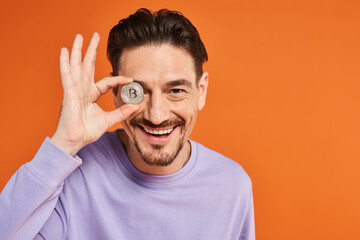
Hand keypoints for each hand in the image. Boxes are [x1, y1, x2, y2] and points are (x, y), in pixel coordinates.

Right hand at [50, 33, 138, 155]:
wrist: (75, 140)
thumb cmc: (87, 131)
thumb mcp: (108, 119)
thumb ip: (121, 112)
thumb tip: (136, 106)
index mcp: (91, 95)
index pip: (107, 82)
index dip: (118, 80)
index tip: (131, 79)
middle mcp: (82, 89)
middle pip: (87, 65)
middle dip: (91, 50)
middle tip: (95, 35)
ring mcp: (75, 90)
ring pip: (77, 66)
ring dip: (78, 51)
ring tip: (79, 36)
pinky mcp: (69, 93)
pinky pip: (67, 75)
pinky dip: (65, 63)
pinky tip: (65, 51)